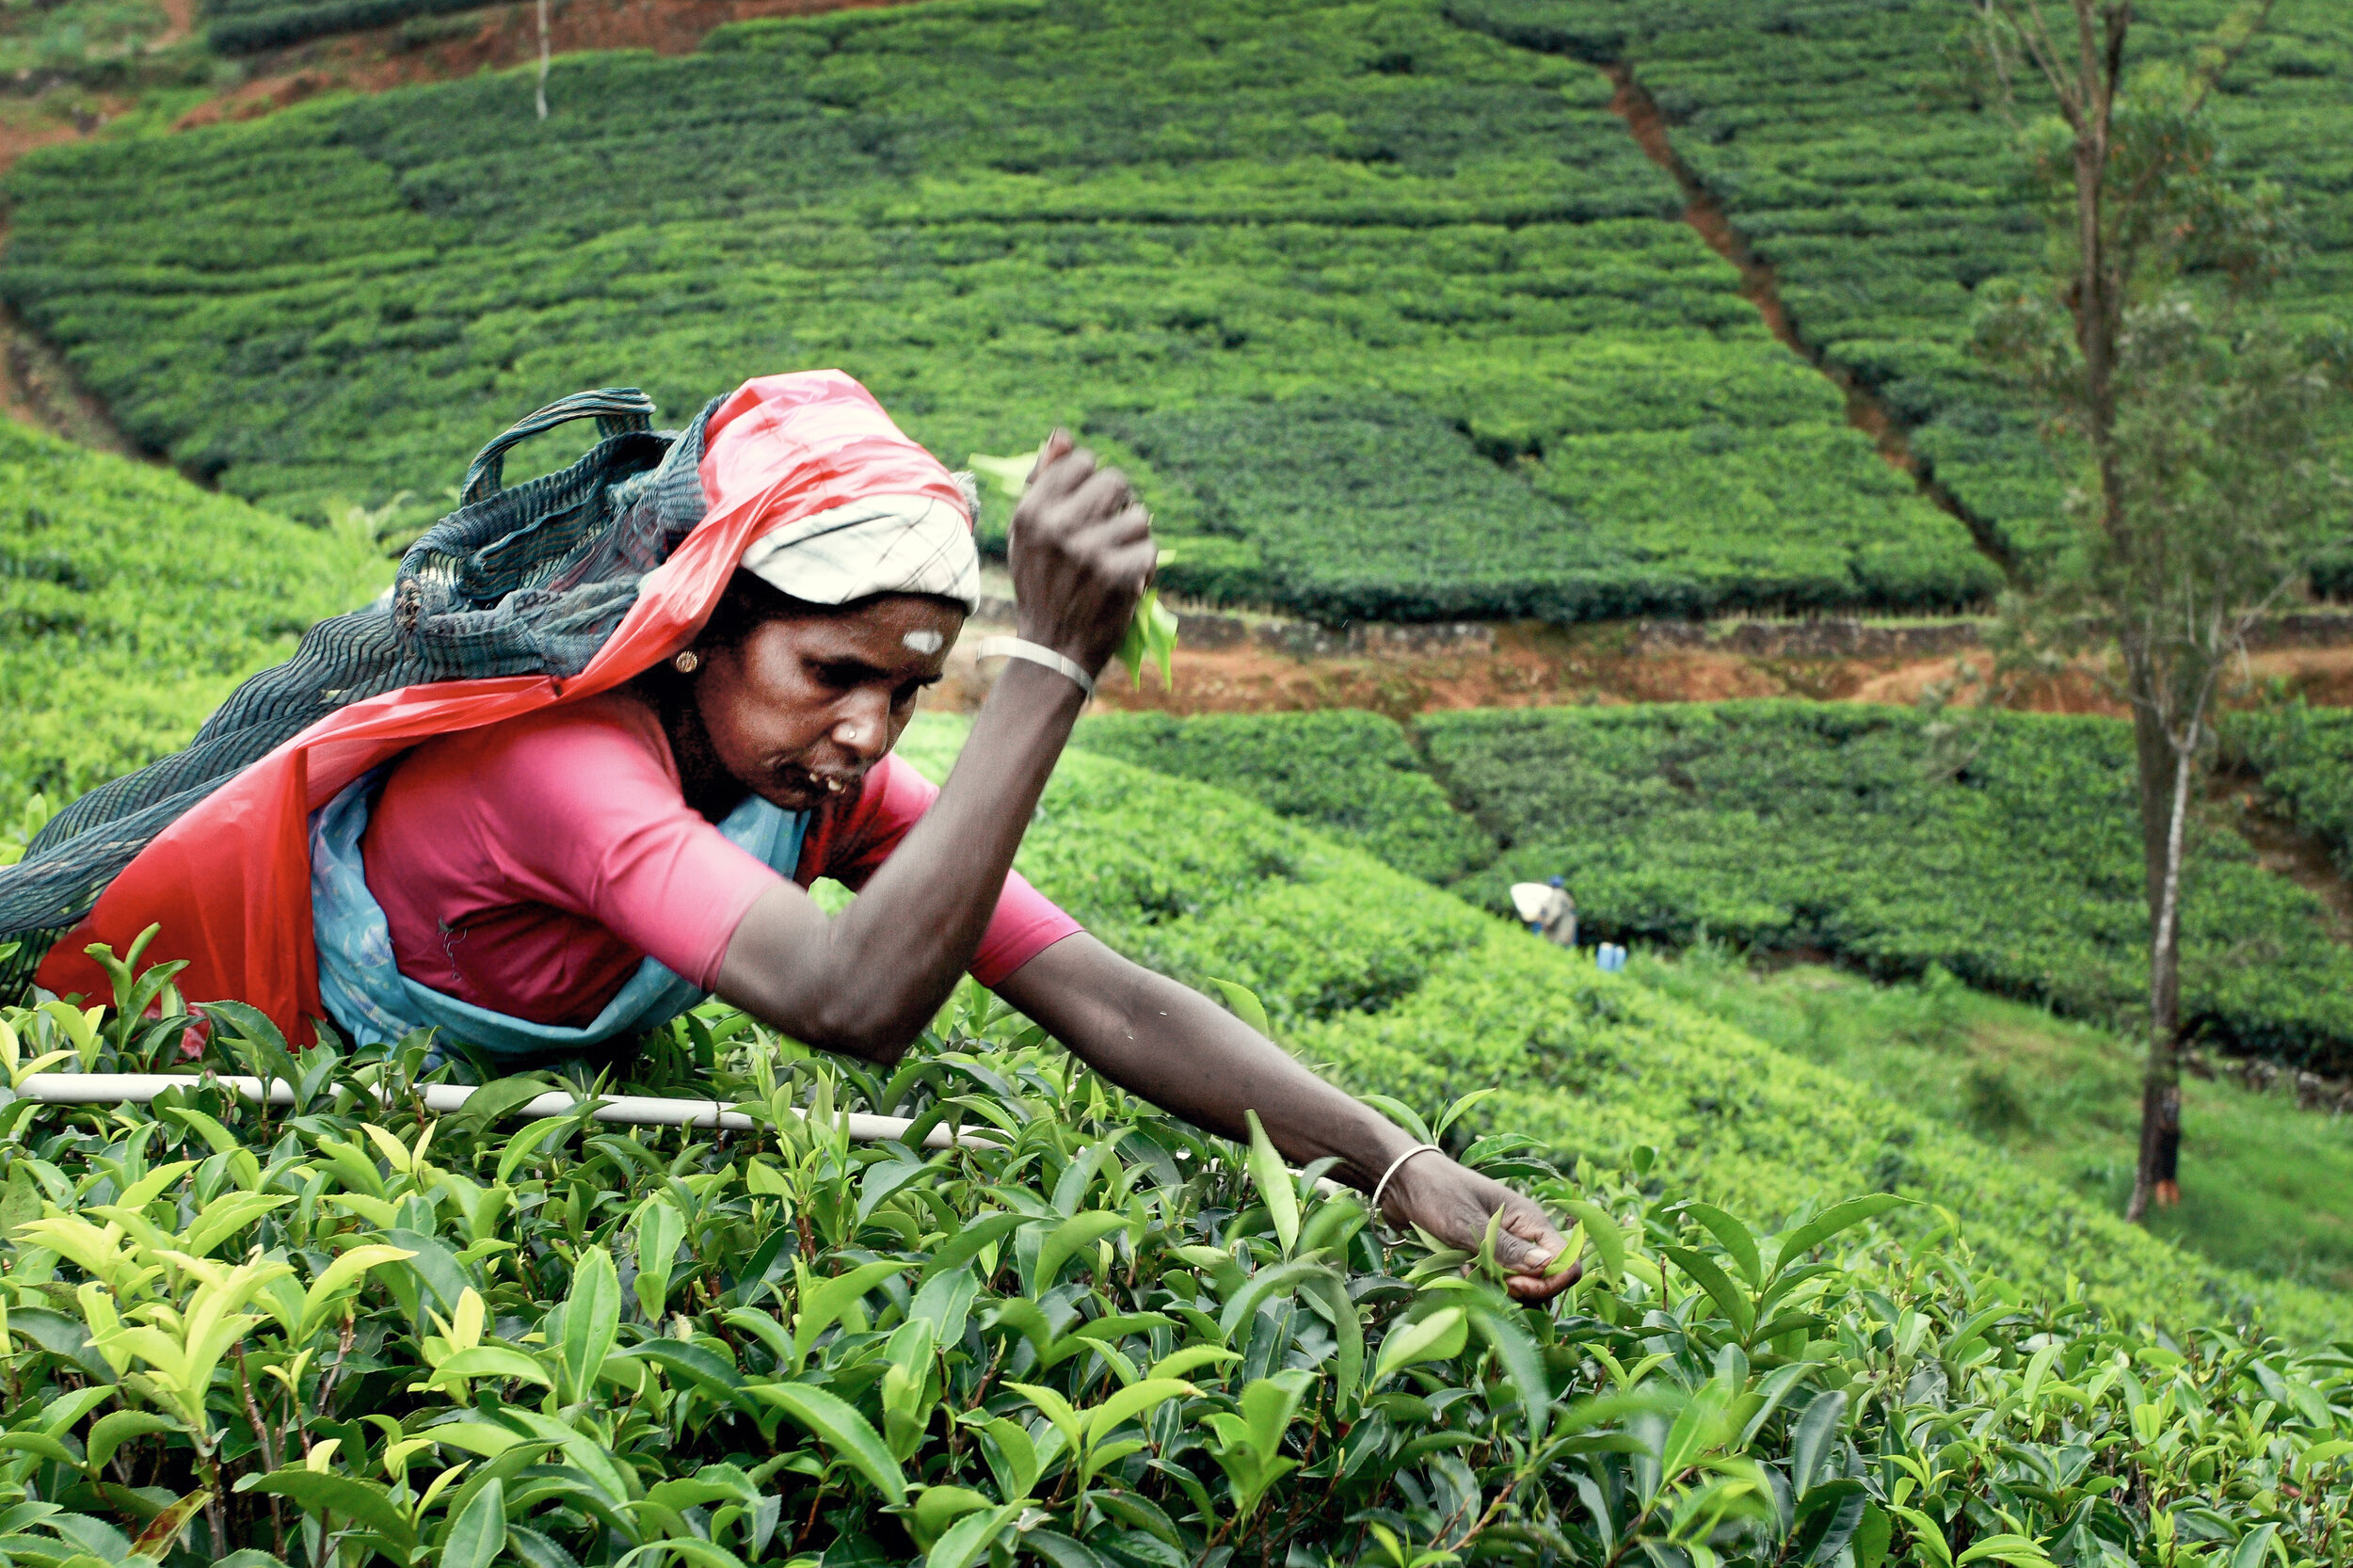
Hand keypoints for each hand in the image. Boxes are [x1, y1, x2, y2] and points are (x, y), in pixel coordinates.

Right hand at [1009, 429, 1156, 677]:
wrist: (1053, 648)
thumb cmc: (1042, 584)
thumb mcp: (1028, 533)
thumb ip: (1044, 481)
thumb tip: (1063, 434)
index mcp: (1032, 512)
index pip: (1082, 461)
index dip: (1092, 482)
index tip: (1088, 508)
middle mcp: (1058, 528)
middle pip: (1116, 481)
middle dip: (1119, 504)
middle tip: (1109, 532)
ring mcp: (1090, 552)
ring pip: (1140, 517)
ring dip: (1134, 539)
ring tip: (1115, 560)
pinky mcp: (1119, 576)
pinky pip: (1151, 549)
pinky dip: (1144, 567)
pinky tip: (1125, 581)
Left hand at [1383, 1150, 1578, 1301]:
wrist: (1403, 1182)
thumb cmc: (1436, 1193)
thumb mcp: (1468, 1222)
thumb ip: (1505, 1248)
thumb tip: (1546, 1266)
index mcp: (1530, 1220)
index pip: (1566, 1261)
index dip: (1548, 1281)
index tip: (1516, 1284)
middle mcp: (1524, 1234)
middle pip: (1546, 1279)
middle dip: (1522, 1289)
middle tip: (1489, 1280)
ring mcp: (1505, 1246)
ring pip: (1521, 1284)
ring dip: (1499, 1287)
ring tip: (1469, 1271)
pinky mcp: (1486, 1255)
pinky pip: (1497, 1281)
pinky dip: (1483, 1283)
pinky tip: (1461, 1269)